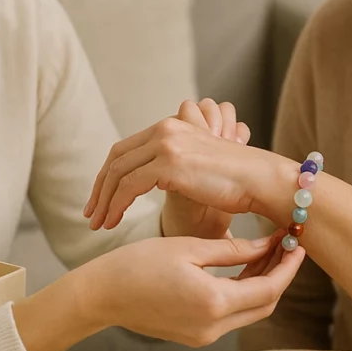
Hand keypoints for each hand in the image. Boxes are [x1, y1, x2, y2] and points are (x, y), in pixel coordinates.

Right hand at [80, 234, 303, 346]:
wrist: (101, 294)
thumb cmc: (138, 264)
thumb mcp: (189, 248)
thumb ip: (233, 251)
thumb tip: (267, 244)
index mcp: (213, 303)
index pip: (269, 289)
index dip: (288, 267)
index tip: (298, 244)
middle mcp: (213, 327)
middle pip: (265, 304)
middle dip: (280, 274)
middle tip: (286, 244)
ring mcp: (203, 335)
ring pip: (250, 311)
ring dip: (263, 283)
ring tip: (267, 249)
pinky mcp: (194, 335)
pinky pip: (231, 315)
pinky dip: (243, 292)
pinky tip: (243, 267)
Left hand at [85, 114, 289, 232]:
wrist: (260, 181)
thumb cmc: (236, 182)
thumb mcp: (197, 165)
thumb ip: (173, 164)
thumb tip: (149, 178)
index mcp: (171, 126)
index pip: (125, 149)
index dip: (108, 175)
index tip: (100, 200)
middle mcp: (165, 129)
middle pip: (116, 158)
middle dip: (99, 188)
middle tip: (90, 214)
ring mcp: (167, 143)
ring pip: (118, 173)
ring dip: (103, 201)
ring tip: (98, 224)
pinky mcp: (169, 163)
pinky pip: (128, 186)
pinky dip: (115, 206)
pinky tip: (113, 222)